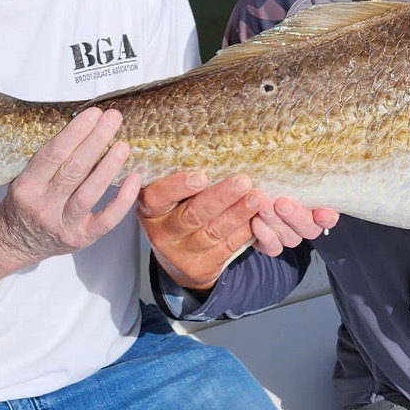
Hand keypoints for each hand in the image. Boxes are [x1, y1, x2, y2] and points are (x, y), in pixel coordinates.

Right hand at [0, 107, 137, 263]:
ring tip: (123, 145)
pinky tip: (134, 178)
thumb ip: (50, 160)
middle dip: (96, 141)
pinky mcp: (81, 239)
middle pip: (73, 170)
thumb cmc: (24, 203)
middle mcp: (43, 206)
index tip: (93, 114)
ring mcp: (63, 225)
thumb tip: (86, 129)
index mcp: (26, 187)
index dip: (75, 132)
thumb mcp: (24, 178)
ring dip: (108, 167)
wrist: (14, 242)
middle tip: (113, 119)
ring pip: (89, 194)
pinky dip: (123, 200)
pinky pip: (106, 220)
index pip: (53, 154)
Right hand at [138, 175, 338, 290]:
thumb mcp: (170, 197)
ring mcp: (181, 253)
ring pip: (214, 232)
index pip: (157, 197)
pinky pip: (227, 247)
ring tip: (258, 197)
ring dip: (238, 213)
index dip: (177, 187)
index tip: (201, 175)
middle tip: (243, 181)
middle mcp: (162, 233)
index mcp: (150, 209)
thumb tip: (217, 142)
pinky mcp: (202, 267)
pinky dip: (245, 231)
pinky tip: (259, 217)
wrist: (178, 258)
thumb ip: (184, 178)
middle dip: (220, 197)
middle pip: (192, 215)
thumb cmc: (178, 211)